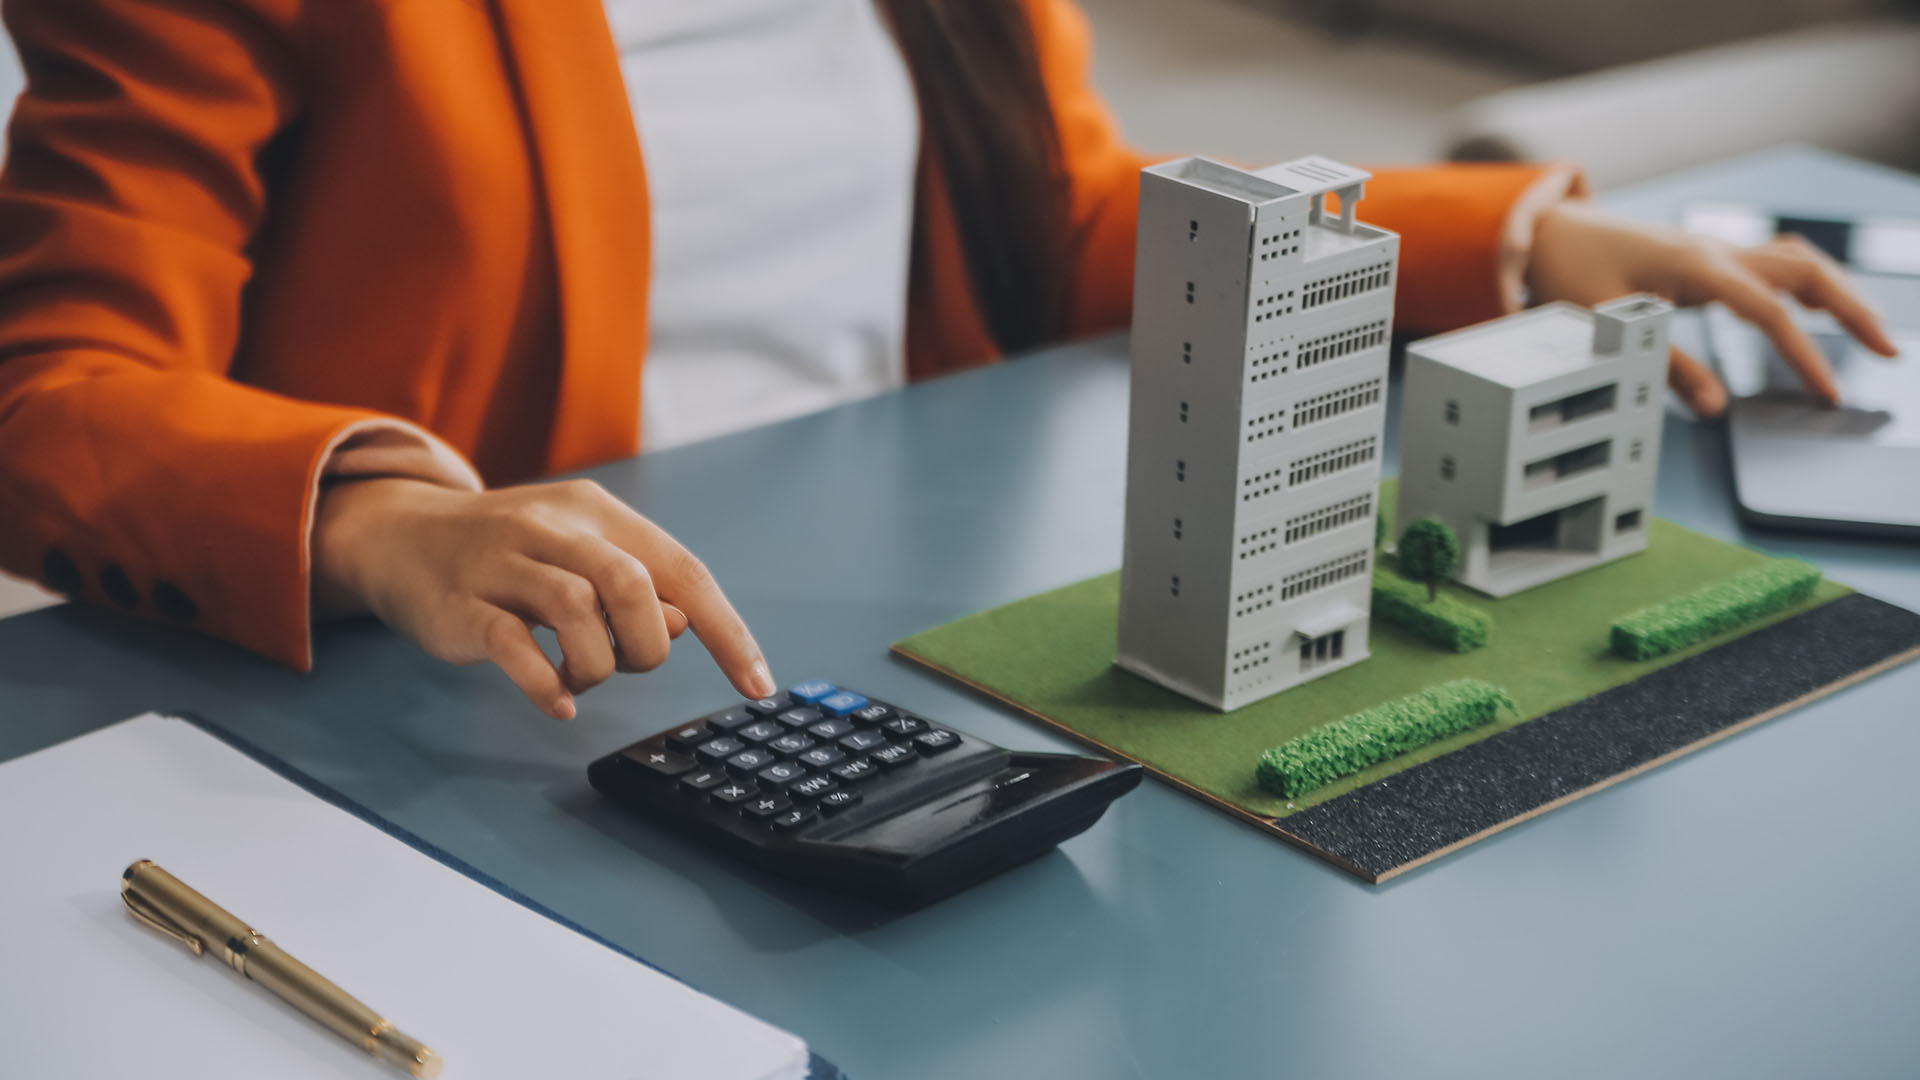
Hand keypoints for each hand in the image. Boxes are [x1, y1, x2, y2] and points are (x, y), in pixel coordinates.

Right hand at [313, 477, 775, 719]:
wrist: (401, 535)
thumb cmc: (510, 557)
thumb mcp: (579, 558)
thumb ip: (634, 590)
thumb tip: (679, 625)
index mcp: (598, 514)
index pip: (683, 571)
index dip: (727, 631)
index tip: (758, 683)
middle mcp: (553, 528)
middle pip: (631, 585)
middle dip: (648, 645)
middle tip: (628, 666)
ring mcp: (502, 563)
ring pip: (575, 609)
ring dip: (597, 664)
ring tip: (582, 680)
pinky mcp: (459, 604)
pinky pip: (512, 644)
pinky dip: (547, 683)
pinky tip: (559, 702)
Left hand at [1524, 199, 1898, 416]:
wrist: (1546, 232)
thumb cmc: (1570, 273)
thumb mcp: (1608, 324)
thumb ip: (1664, 365)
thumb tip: (1714, 407)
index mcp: (1696, 267)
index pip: (1770, 313)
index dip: (1804, 356)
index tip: (1827, 394)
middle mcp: (1716, 250)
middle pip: (1806, 271)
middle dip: (1852, 309)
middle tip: (1890, 351)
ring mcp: (1715, 248)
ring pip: (1798, 261)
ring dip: (1838, 292)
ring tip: (1871, 332)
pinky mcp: (1708, 256)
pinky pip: (1773, 263)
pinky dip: (1806, 283)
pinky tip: (1819, 308)